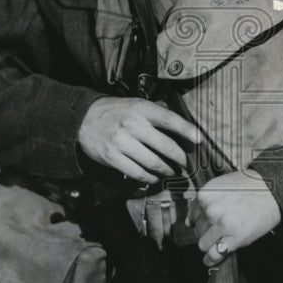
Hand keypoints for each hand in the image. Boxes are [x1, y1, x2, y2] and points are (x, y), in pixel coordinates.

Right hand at [77, 97, 201, 183]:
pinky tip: (154, 177)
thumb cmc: (116, 112)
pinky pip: (137, 173)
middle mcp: (133, 125)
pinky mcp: (112, 157)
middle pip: (165, 146)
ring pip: (153, 163)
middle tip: (187, 164)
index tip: (199, 140)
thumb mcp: (135, 104)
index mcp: (141, 109)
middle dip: (181, 158)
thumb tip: (183, 129)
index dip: (187, 130)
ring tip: (172, 172)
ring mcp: (121, 142)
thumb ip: (156, 114)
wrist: (83, 119)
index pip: (169, 119)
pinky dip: (149, 178)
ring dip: (166, 171)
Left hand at [188, 169, 282, 266]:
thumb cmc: (250, 186)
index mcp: (205, 195)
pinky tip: (211, 260)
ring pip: (203, 244)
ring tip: (218, 243)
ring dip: (210, 245)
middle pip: (197, 231)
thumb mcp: (222, 185)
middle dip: (206, 233)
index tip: (205, 226)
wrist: (273, 192)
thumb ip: (206, 200)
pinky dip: (211, 260)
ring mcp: (222, 225)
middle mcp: (211, 210)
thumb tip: (189, 220)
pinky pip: (214, 255)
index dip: (199, 222)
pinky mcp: (235, 238)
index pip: (192, 216)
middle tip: (218, 231)